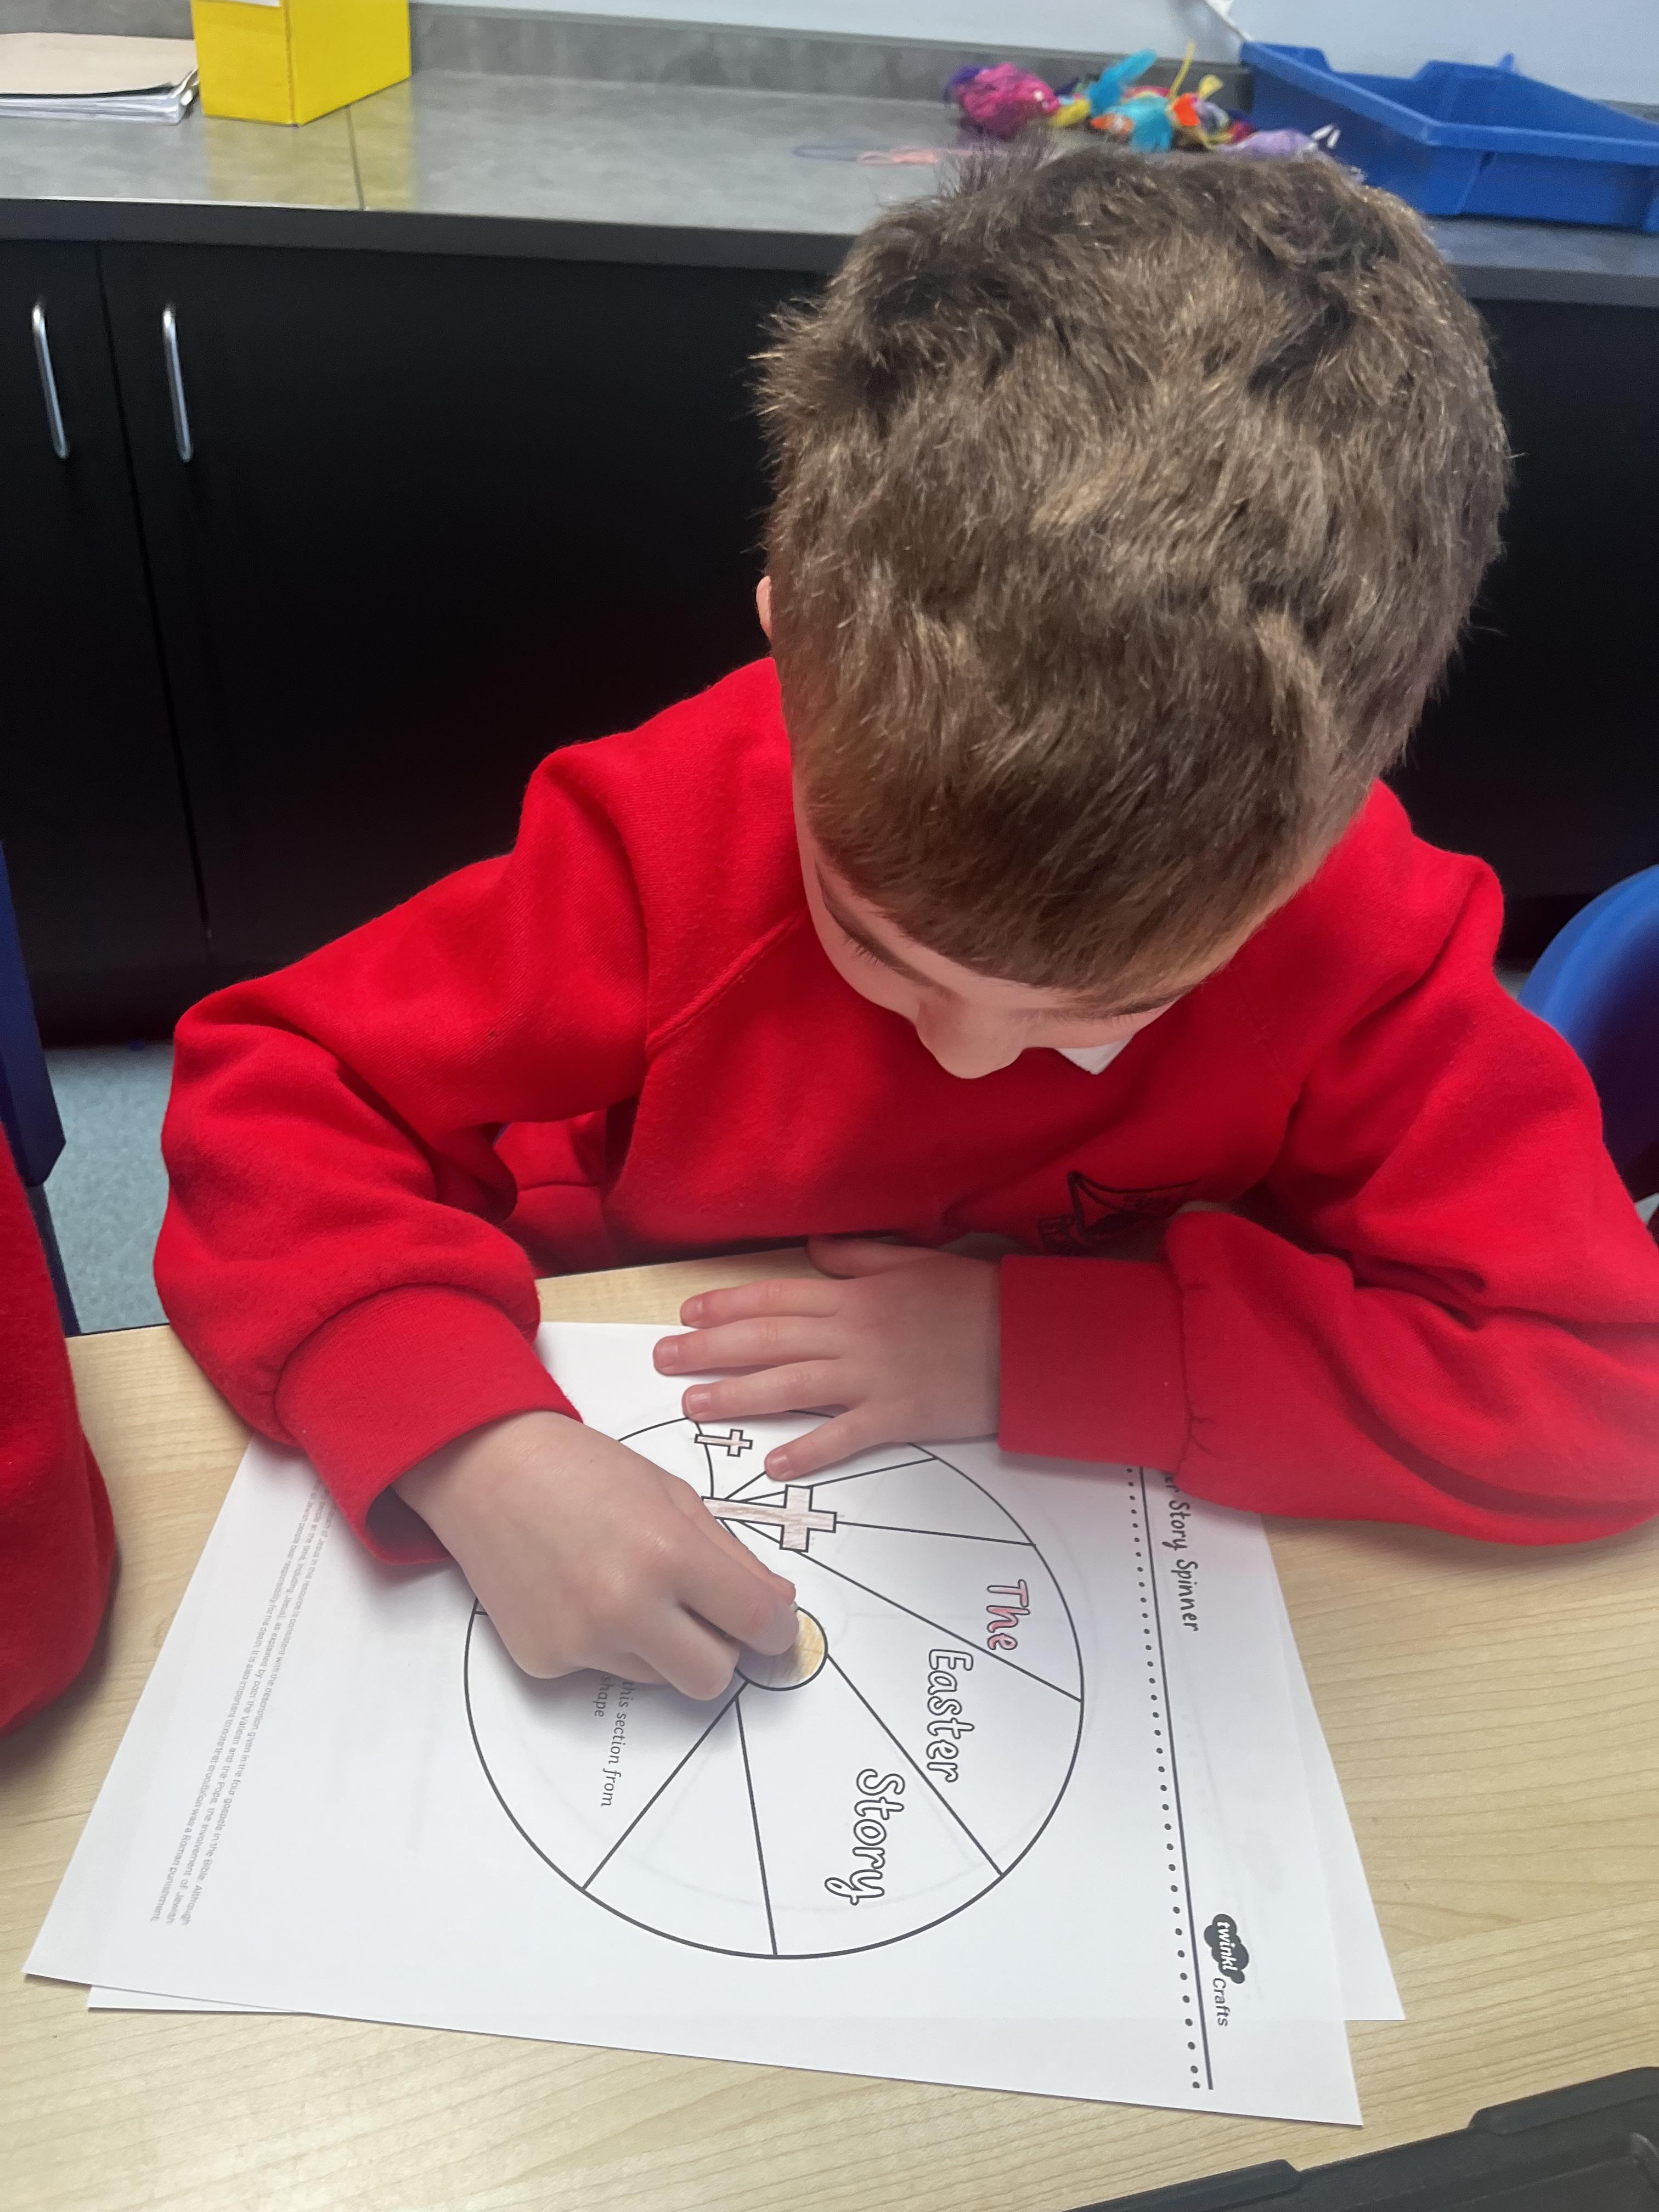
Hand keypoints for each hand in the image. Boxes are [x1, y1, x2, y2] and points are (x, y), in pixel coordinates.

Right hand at [395, 1411, 797, 1697]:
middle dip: (722, 1650)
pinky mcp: (545, 1662)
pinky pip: (606, 1670)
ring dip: (663, 1645)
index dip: (778, 1629)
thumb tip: (778, 1606)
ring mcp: (580, 1641)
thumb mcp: (673, 1495)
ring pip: (660, 1677)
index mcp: (667, 1553)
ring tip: (626, 1584)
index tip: (776, 1626)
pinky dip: (609, 1643)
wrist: (486, 1470)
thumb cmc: (581, 1470)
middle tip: (706, 1614)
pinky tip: (582, 1592)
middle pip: (712, 1678)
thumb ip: (733, 1556)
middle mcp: (624, 1607)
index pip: (755, 1624)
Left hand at [653, 1238, 999, 1479]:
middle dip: (710, 1349)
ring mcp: (874, 1376)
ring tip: (694, 1405)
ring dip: (738, 1395)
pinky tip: (775, 1462)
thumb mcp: (917, 1261)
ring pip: (791, 1384)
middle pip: (768, 1339)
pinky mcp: (900, 1415)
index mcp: (856, 1294)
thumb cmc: (978, 1298)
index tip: (686, 1313)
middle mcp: (854, 1333)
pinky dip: (810, 1450)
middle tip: (663, 1361)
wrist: (1033, 1337)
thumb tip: (815, 1249)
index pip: (776, 1296)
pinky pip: (846, 1435)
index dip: (726, 1304)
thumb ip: (861, 1256)